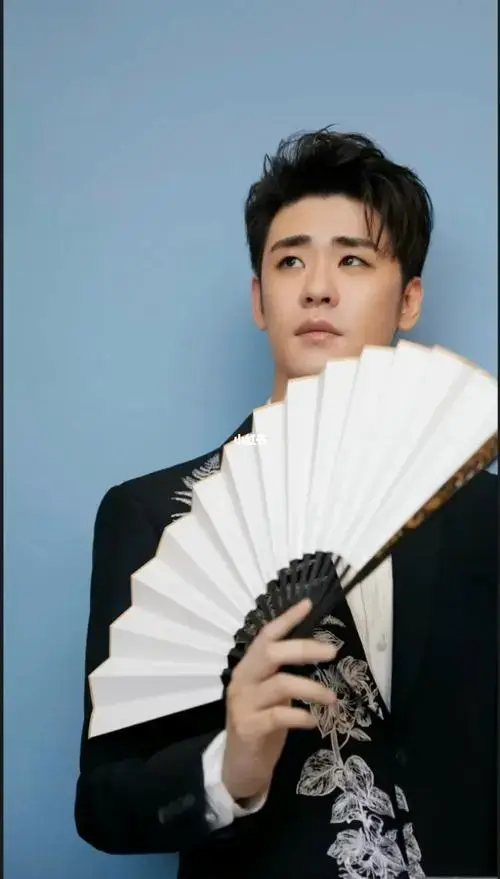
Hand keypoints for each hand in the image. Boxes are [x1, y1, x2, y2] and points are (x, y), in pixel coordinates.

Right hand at [222, 598, 336, 802]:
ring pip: (281, 684)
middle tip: (333, 652)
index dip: (286, 619)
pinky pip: (280, 716)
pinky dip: (301, 716)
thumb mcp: (269, 693)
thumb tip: (312, 651)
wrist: (240, 765)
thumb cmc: (260, 723)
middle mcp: (242, 679)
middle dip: (304, 649)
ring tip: (332, 698)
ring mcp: (243, 704)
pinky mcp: (249, 727)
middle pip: (272, 654)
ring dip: (312, 689)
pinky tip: (313, 721)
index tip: (307, 605)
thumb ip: (281, 674)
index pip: (266, 636)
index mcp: (248, 667)